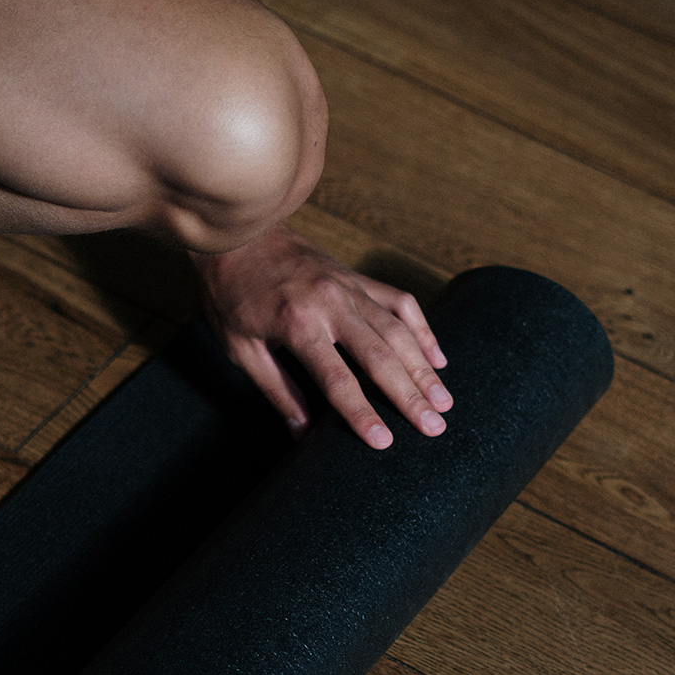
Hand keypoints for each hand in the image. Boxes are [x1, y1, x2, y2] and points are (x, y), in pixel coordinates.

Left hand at [194, 225, 449, 446]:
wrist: (237, 233)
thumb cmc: (231, 294)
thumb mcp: (241, 349)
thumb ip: (277, 391)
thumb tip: (302, 435)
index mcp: (296, 323)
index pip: (337, 379)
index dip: (361, 413)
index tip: (384, 441)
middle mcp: (330, 303)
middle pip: (379, 356)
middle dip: (410, 395)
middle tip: (434, 427)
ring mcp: (349, 286)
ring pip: (397, 330)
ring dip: (423, 368)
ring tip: (443, 401)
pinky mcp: (357, 277)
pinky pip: (399, 301)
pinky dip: (422, 329)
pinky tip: (436, 357)